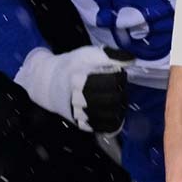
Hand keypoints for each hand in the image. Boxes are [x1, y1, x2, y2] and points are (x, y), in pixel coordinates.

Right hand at [12, 45, 131, 132]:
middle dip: (121, 91)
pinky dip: (116, 120)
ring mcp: (81, 115)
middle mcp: (80, 100)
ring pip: (112, 115)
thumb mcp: (88, 55)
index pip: (114, 81)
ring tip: (117, 98)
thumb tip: (132, 60)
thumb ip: (111, 55)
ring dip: (121, 106)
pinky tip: (115, 111)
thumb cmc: (72, 67)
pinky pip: (106, 127)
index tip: (118, 74)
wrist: (50, 84)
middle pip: (114, 99)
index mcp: (81, 80)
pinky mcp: (82, 125)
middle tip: (119, 87)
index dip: (120, 76)